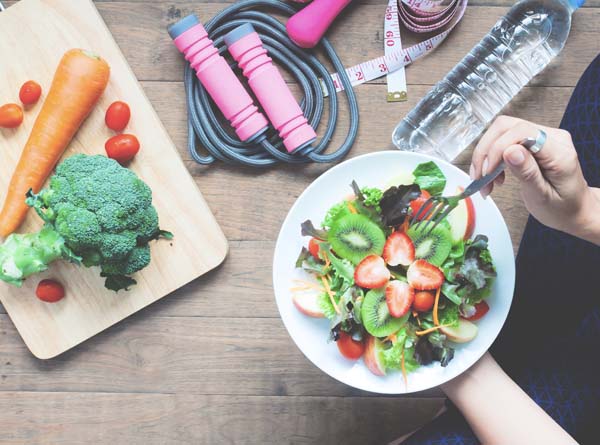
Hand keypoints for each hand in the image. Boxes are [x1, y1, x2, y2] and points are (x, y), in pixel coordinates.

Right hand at [470, 116, 599, 239]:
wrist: (572, 209)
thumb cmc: (561, 207)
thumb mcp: (543, 196)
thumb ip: (527, 173)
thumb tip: (510, 151)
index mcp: (559, 152)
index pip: (522, 132)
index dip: (498, 148)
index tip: (487, 172)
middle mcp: (552, 137)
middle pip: (507, 127)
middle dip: (486, 151)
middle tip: (479, 177)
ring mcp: (542, 136)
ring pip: (501, 131)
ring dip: (486, 155)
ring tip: (485, 181)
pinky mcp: (532, 141)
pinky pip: (503, 140)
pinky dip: (491, 158)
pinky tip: (492, 176)